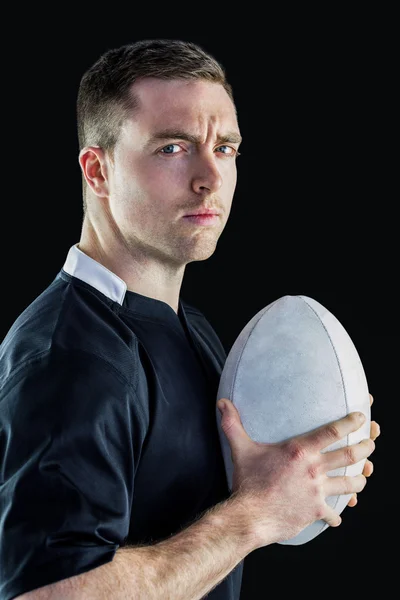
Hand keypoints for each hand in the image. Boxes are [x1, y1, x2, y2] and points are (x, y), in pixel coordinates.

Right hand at [217, 398, 374, 546]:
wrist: (251, 516)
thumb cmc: (247, 481)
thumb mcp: (241, 448)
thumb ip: (233, 424)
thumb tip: (222, 402)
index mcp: (300, 450)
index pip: (332, 431)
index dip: (350, 422)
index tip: (361, 417)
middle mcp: (314, 469)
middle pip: (350, 456)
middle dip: (365, 448)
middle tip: (371, 443)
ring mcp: (318, 491)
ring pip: (350, 484)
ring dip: (359, 479)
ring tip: (364, 475)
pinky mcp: (316, 511)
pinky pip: (334, 513)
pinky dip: (337, 515)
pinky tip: (336, 516)